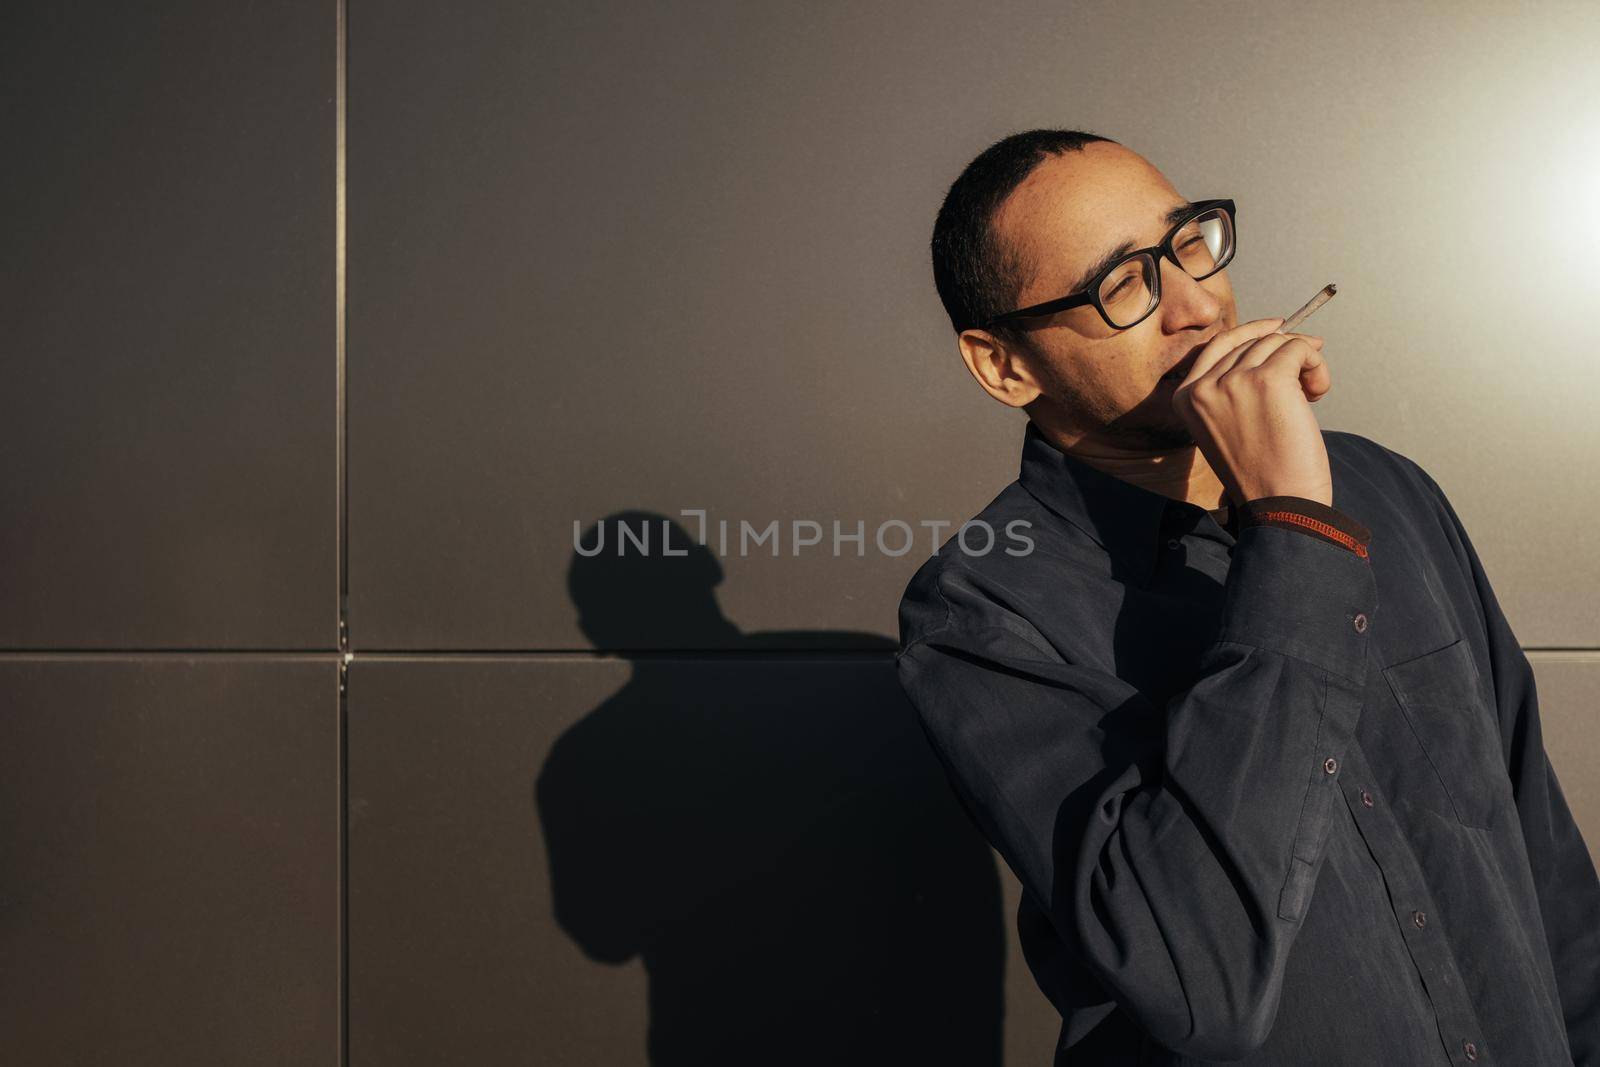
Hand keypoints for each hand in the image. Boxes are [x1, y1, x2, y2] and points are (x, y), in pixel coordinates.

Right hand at [1169, 317, 1333, 506]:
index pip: (1218, 345)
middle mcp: (1204, 385)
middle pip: (1252, 341)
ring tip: (1314, 392)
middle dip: (1285, 352)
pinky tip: (1318, 392)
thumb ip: (1229, 389)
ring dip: (1305, 361)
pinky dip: (1317, 365)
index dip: (1252, 332)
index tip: (1279, 329)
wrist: (1280, 505)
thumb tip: (1271, 340)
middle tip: (1307, 374)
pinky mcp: (1269, 379)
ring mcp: (1235, 381)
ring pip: (1278, 342)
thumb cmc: (1260, 472)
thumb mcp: (1225, 427)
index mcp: (1185, 398)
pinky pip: (1300, 349)